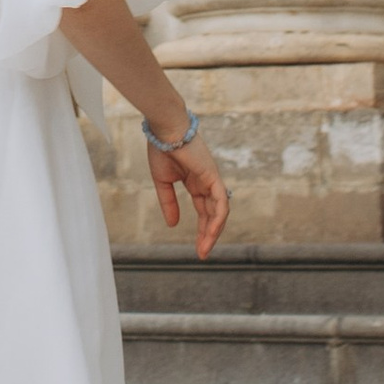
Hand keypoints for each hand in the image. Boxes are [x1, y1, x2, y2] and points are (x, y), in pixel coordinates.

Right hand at [148, 123, 227, 260]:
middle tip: (202, 254)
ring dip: (213, 231)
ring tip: (205, 248)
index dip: (202, 229)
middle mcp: (207, 182)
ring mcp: (212, 179)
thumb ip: (169, 203)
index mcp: (196, 182)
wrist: (165, 130)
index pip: (203, 210)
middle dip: (208, 235)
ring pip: (219, 211)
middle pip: (213, 214)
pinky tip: (212, 233)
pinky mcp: (213, 177)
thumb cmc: (162, 149)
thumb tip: (173, 225)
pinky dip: (218, 218)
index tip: (198, 248)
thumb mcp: (163, 182)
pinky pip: (221, 202)